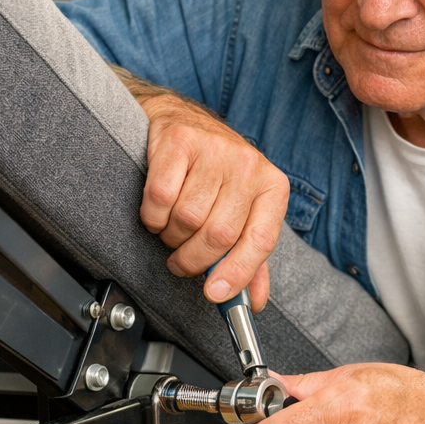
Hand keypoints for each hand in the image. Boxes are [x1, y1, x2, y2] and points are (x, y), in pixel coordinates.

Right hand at [129, 82, 288, 306]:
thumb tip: (252, 302)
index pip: (260, 240)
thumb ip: (250, 258)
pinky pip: (160, 197)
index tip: (214, 294)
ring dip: (170, 236)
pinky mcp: (180, 141)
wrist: (183, 121)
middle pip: (219, 234)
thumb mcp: (243, 212)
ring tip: (171, 228)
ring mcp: (215, 149)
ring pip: (187, 219)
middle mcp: (248, 165)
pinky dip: (152, 215)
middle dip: (192, 260)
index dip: (237, 273)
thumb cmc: (215, 174)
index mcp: (272, 187)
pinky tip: (156, 210)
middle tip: (181, 261)